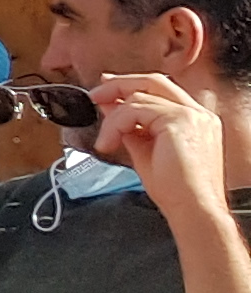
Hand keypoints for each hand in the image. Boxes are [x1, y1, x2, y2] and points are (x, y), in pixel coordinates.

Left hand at [93, 74, 231, 226]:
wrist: (193, 210)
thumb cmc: (176, 190)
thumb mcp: (145, 149)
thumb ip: (130, 125)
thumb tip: (110, 107)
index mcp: (195, 119)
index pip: (160, 90)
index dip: (130, 85)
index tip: (106, 90)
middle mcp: (198, 113)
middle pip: (152, 82)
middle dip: (118, 85)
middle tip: (95, 95)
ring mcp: (191, 115)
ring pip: (138, 98)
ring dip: (112, 119)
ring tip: (106, 141)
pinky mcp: (179, 120)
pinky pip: (134, 110)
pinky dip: (115, 124)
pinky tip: (109, 143)